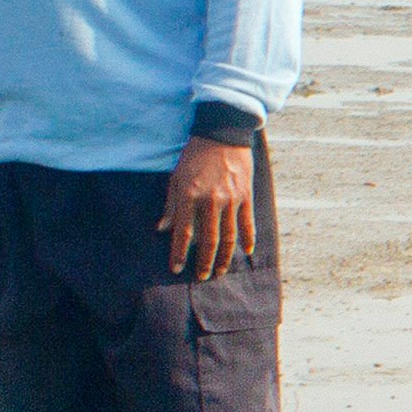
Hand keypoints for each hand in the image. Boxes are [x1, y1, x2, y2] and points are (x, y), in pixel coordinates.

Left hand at [160, 139, 255, 279]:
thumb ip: (171, 205)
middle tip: (202, 276)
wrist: (222, 134)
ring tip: (222, 271)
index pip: (183, 232)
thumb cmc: (195, 155)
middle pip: (208, 240)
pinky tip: (247, 252)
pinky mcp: (245, 195)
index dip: (179, 253)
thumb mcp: (176, 177)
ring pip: (229, 236)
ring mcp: (231, 199)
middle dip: (205, 262)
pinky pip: (247, 223)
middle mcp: (211, 200)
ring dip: (225, 257)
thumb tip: (162, 229)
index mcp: (189, 196)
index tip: (176, 268)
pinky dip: (248, 239)